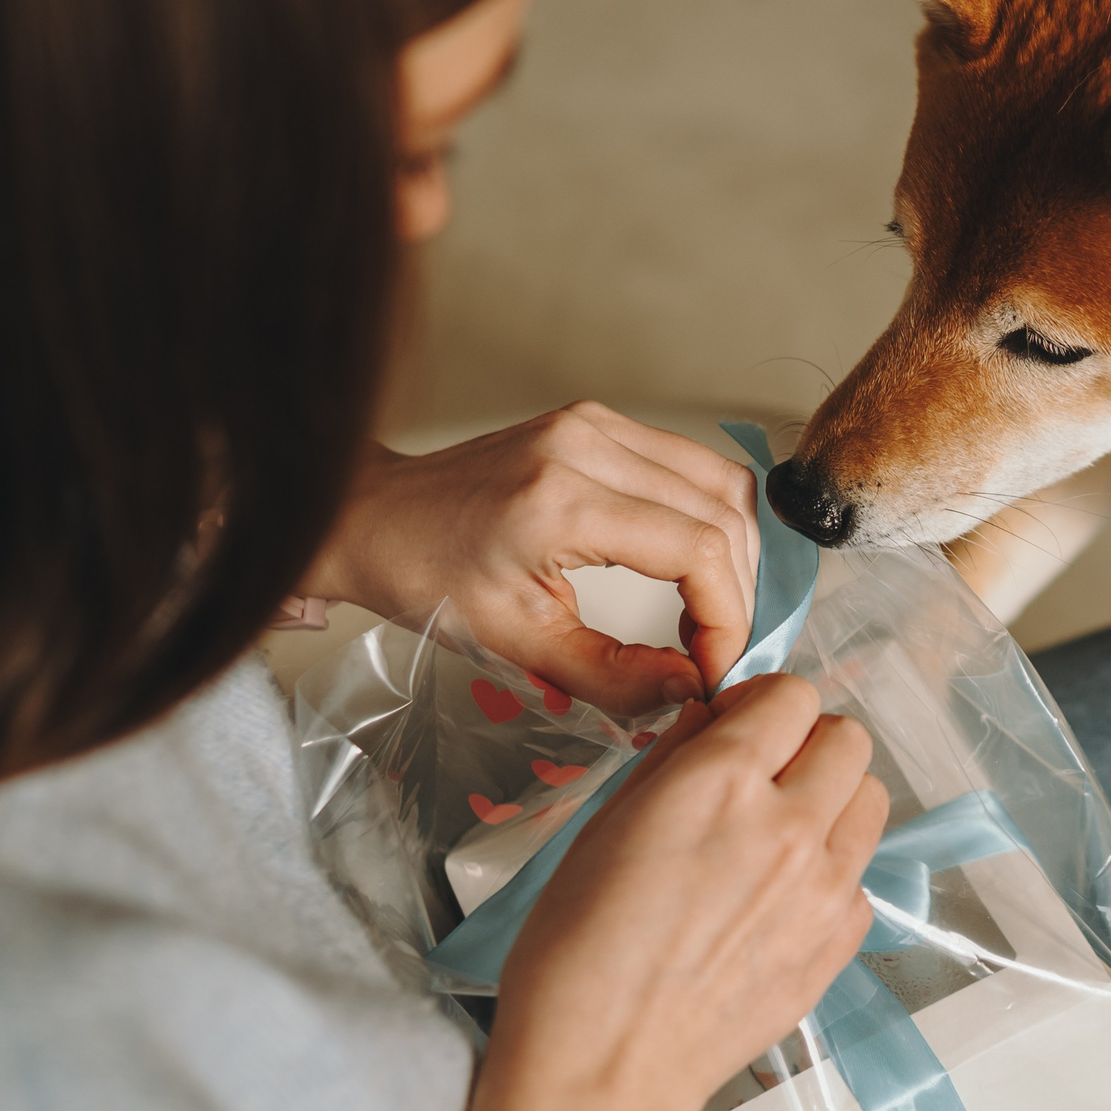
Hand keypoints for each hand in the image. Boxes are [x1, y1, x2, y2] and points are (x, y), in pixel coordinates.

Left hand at [298, 403, 760, 712]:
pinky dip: (708, 520)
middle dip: (737, 592)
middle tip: (718, 651)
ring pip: (719, 481)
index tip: (714, 669)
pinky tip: (690, 570)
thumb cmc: (424, 578)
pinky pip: (688, 465)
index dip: (727, 618)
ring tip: (710, 615)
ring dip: (733, 553)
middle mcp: (588, 444)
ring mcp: (596, 424)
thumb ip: (610, 675)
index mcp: (562, 499)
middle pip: (723, 511)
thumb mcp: (513, 644)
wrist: (373, 517)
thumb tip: (689, 688)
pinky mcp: (597, 422)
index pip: (699, 549)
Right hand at [493, 673, 888, 1110]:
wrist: (607, 1063)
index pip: (793, 695)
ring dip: (831, 802)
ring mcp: (823, 890)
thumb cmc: (580, 949)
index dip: (762, 706)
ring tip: (778, 836)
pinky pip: (861, 878)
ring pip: (870, 800)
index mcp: (721, 783)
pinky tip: (777, 901)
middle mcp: (788, 827)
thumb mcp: (607, 823)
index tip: (739, 730)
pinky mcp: (838, 944)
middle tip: (764, 777)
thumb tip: (713, 719)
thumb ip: (675, 757)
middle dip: (807, 745)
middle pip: (849, 740)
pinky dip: (831, 874)